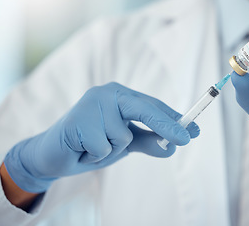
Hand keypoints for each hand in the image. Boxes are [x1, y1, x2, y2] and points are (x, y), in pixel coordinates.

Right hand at [4, 82, 199, 192]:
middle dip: (166, 126)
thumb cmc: (93, 144)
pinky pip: (104, 147)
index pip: (153, 106)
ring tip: (94, 147)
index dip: (174, 119)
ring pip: (123, 136)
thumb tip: (172, 147)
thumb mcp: (125, 144)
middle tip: (186, 140)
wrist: (53, 154)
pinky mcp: (78, 119)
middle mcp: (108, 93)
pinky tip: (82, 149)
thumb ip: (148, 142)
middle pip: (144, 109)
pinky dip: (96, 155)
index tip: (194, 131)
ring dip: (112, 150)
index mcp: (121, 95)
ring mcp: (92, 103)